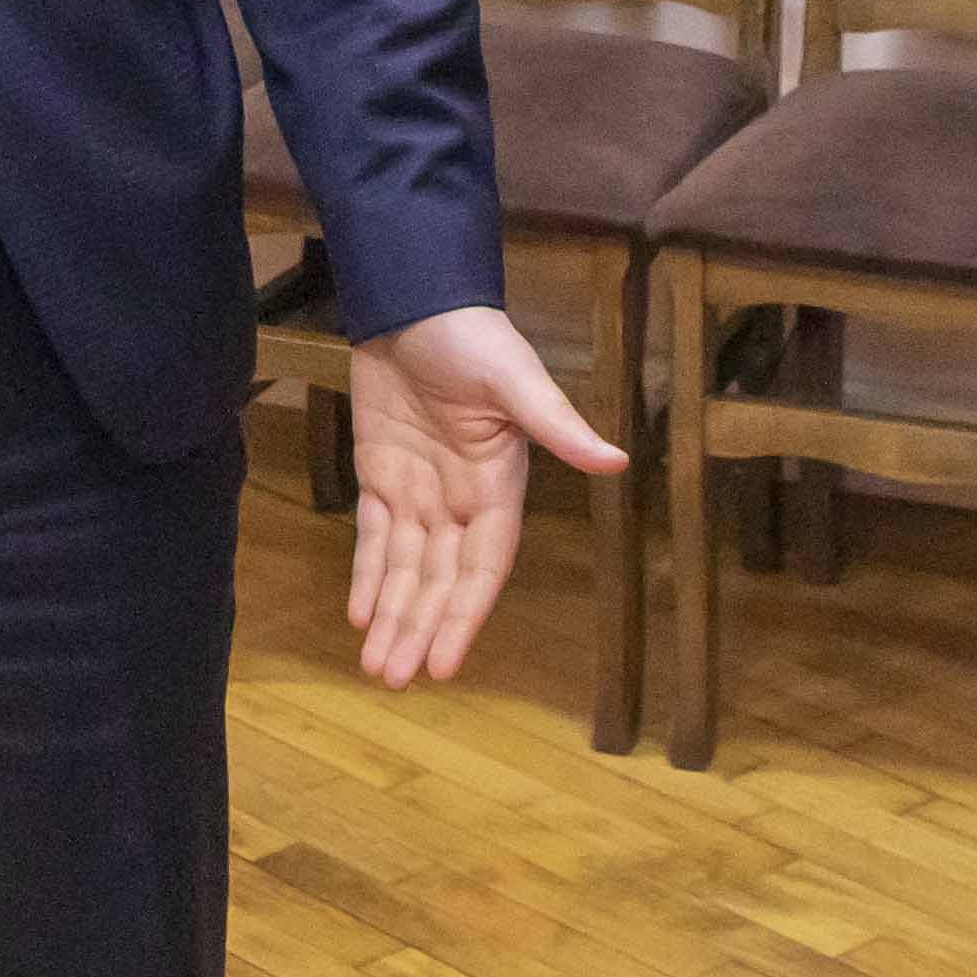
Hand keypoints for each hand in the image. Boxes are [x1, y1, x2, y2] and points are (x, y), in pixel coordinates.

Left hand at [343, 304, 624, 687]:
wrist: (415, 298)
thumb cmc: (472, 336)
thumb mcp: (517, 379)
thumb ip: (559, 425)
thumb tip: (617, 463)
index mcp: (498, 485)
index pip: (482, 566)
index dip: (464, 615)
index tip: (444, 664)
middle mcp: (461, 499)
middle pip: (439, 580)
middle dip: (419, 628)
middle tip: (394, 678)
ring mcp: (420, 490)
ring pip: (405, 568)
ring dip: (392, 615)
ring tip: (374, 666)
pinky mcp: (381, 473)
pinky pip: (373, 536)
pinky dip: (366, 574)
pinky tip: (359, 614)